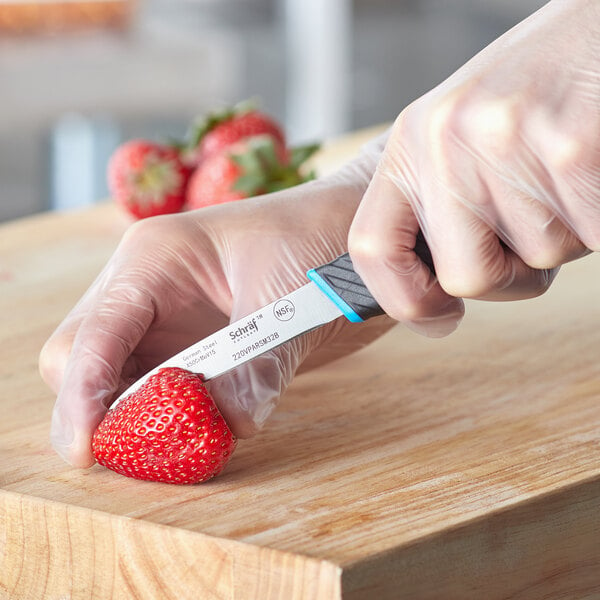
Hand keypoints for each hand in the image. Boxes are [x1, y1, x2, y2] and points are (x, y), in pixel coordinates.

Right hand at [39, 154, 399, 467]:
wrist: (353, 235)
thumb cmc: (320, 236)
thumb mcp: (290, 297)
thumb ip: (258, 364)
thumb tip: (230, 424)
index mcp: (155, 259)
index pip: (93, 333)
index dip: (81, 395)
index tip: (84, 450)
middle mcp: (146, 289)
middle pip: (82, 358)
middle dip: (95, 411)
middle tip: (135, 456)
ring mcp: (167, 319)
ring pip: (116, 381)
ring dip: (131, 422)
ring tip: (167, 453)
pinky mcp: (193, 346)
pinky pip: (160, 391)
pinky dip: (168, 420)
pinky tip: (195, 436)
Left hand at [349, 0, 598, 334]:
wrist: (596, 28)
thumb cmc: (530, 93)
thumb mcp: (456, 140)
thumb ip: (440, 203)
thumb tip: (439, 289)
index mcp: (407, 146)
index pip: (372, 248)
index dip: (401, 300)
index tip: (439, 316)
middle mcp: (441, 143)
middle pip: (465, 277)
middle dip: (511, 276)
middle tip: (535, 228)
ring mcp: (501, 142)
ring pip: (537, 261)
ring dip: (562, 236)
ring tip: (563, 174)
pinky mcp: (568, 147)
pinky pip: (589, 237)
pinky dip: (597, 222)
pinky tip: (591, 171)